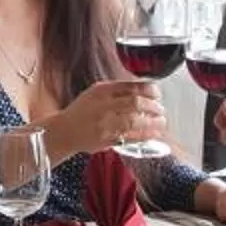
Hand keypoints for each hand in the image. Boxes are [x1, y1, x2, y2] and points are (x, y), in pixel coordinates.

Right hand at [44, 79, 169, 158]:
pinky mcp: (107, 139)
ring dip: (152, 122)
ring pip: (134, 121)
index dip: (149, 90)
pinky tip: (154, 134)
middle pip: (135, 103)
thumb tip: (143, 90)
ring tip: (162, 122)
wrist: (63, 131)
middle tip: (161, 110)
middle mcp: (103, 105)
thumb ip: (116, 90)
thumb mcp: (95, 93)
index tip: (157, 93)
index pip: (131, 86)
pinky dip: (145, 135)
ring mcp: (105, 124)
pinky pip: (130, 137)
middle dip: (153, 107)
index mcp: (102, 91)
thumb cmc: (82, 111)